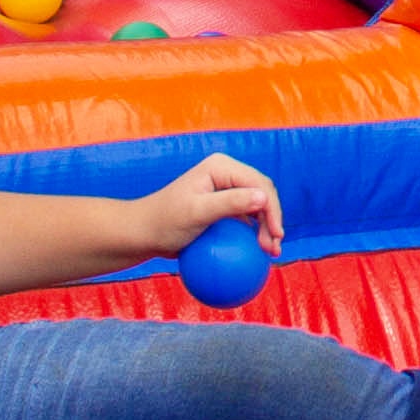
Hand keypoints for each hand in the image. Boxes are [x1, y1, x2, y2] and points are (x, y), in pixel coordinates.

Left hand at [138, 149, 282, 262]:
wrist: (143, 234)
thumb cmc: (165, 222)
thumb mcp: (197, 212)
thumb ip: (230, 203)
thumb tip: (263, 198)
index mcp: (222, 167)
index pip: (258, 184)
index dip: (272, 209)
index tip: (275, 236)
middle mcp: (226, 174)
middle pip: (262, 194)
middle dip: (273, 220)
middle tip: (273, 249)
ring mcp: (225, 191)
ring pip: (258, 207)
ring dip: (267, 229)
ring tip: (270, 253)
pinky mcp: (222, 208)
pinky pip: (245, 219)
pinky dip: (254, 234)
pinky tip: (257, 252)